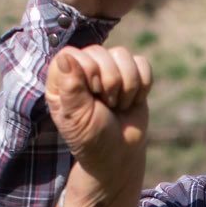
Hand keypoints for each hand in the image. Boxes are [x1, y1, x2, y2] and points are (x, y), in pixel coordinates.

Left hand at [46, 44, 152, 195]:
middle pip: (100, 51)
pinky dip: (142, 86)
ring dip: (127, 86)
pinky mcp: (132, 74)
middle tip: (106, 105)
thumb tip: (66, 57)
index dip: (88, 70)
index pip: (72, 54)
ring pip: (123, 55)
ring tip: (118, 105)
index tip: (93, 95)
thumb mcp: (77, 117)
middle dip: (109, 82)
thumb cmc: (92, 139)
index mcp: (62, 79)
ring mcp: (108, 70)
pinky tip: (132, 101)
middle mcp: (84, 69)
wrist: (120, 155)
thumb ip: (71, 87)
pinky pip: (143, 64)